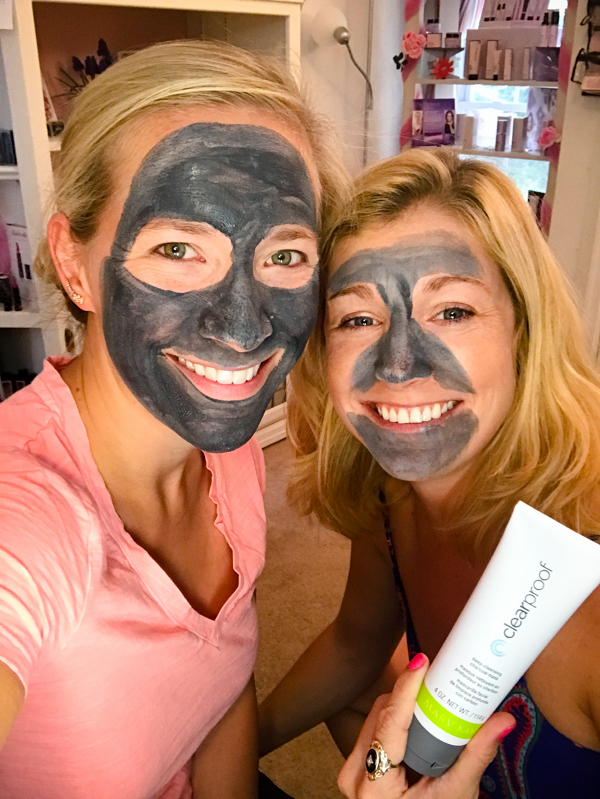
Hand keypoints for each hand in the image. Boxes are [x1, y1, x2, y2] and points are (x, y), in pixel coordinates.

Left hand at [338, 654, 514, 798]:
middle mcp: (355, 773)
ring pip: (376, 716)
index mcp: (373, 786)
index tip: (421, 662)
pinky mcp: (358, 763)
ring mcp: (353, 768)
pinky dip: (397, 717)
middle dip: (409, 693)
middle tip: (436, 677)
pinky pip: (375, 727)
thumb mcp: (457, 794)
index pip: (389, 723)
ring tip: (430, 694)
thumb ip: (477, 755)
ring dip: (403, 703)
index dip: (405, 688)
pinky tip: (417, 712)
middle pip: (381, 714)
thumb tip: (503, 721)